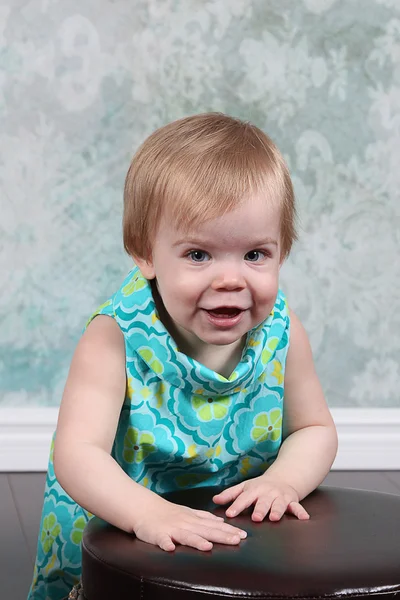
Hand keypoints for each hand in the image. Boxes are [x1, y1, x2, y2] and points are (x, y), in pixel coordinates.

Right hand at [133, 497, 247, 551]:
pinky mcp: (157, 535)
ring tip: (208, 547)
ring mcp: (171, 529)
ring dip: (196, 541)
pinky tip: (170, 548)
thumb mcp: (189, 513)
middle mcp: (185, 524)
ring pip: (186, 536)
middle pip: (205, 531)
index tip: (244, 536)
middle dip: (221, 536)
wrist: (145, 508)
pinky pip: (161, 540)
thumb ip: (204, 518)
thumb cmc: (168, 513)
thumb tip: (222, 522)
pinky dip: (166, 543)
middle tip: (237, 540)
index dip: (229, 531)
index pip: (214, 526)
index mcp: (193, 520)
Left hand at [212, 475, 309, 521]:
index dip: (236, 506)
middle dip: (259, 509)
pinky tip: (304, 518)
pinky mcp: (291, 501)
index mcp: (254, 490)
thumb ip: (230, 495)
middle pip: (262, 502)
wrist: (282, 479)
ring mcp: (280, 497)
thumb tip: (214, 500)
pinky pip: (297, 506)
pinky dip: (300, 512)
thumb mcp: (244, 487)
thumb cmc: (259, 486)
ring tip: (274, 517)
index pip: (243, 498)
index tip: (230, 514)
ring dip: (277, 510)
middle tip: (255, 518)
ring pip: (278, 504)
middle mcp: (267, 493)